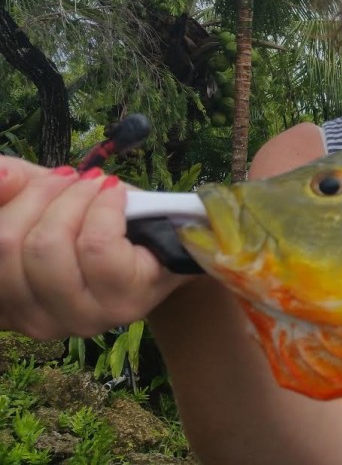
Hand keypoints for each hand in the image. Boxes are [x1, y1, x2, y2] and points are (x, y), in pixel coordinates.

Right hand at [0, 156, 191, 339]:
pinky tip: (115, 196)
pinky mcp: (121, 307)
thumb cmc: (102, 227)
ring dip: (75, 200)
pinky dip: (104, 208)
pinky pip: (96, 246)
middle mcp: (34, 320)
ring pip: (50, 246)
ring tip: (97, 185)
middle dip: (43, 196)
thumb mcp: (49, 202)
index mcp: (7, 298)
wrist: (169, 251)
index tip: (37, 178)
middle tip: (74, 178)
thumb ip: (16, 189)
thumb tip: (1, 175)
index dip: (11, 203)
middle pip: (11, 245)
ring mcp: (78, 320)